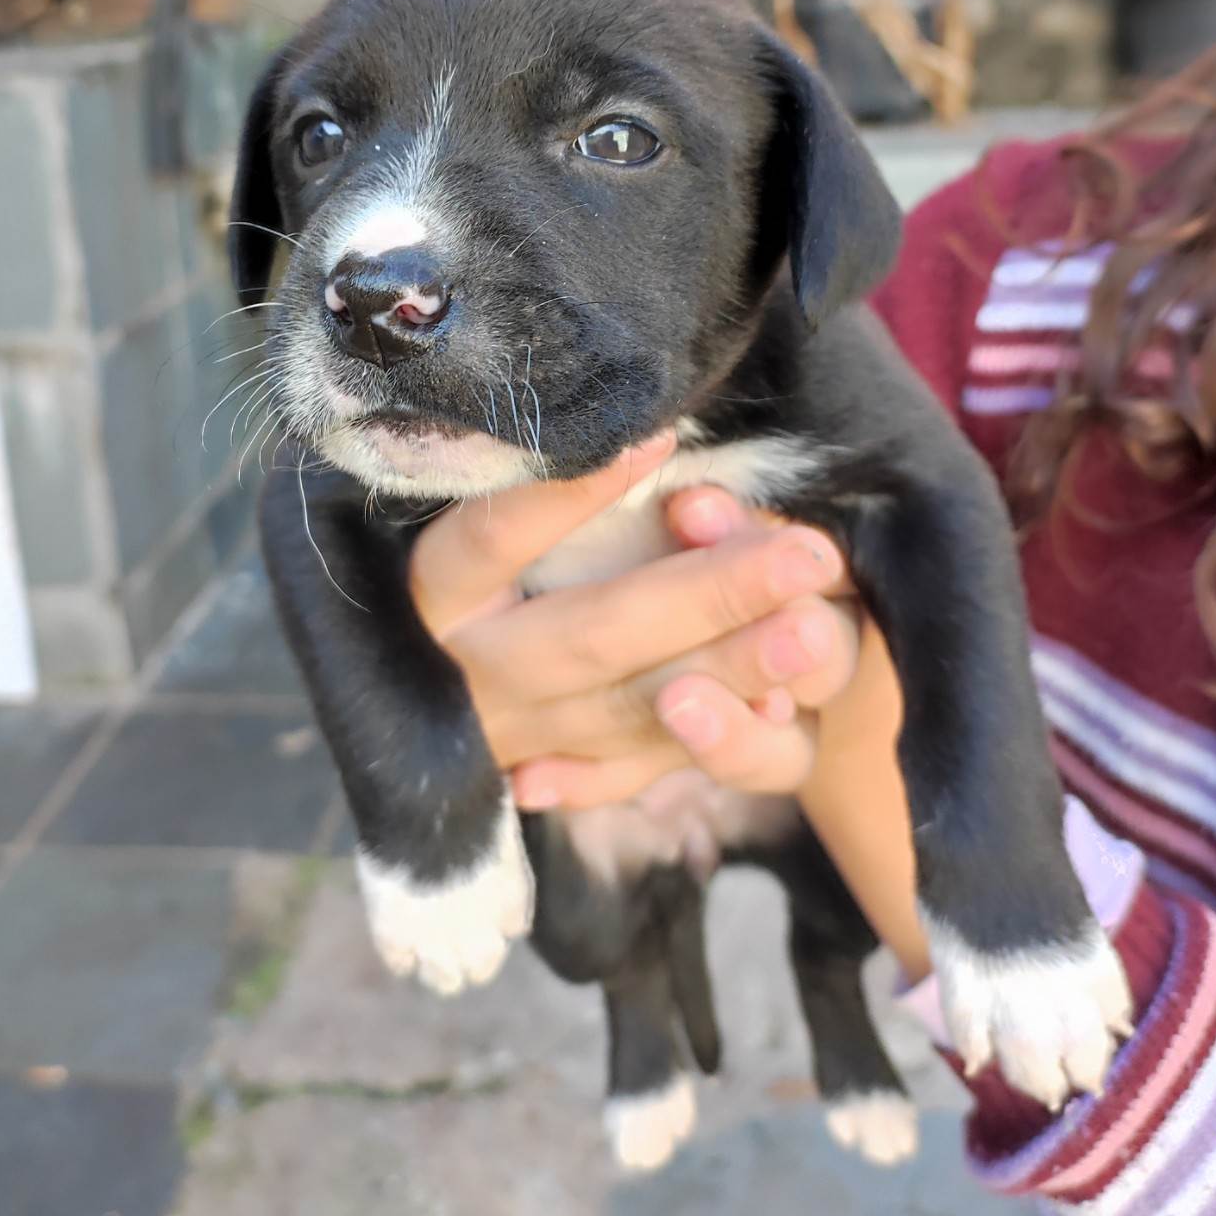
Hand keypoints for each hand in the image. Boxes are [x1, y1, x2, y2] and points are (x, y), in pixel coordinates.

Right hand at [407, 437, 864, 808]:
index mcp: (434, 592)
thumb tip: (646, 437)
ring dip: (732, 672)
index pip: (493, 538)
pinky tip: (780, 707)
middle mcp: (469, 674)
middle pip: (594, 633)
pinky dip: (713, 745)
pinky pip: (643, 769)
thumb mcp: (466, 520)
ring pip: (632, 711)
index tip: (660, 435)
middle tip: (806, 555)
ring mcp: (512, 741)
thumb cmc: (462, 570)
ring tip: (813, 629)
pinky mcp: (553, 781)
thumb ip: (541, 492)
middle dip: (709, 597)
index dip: (570, 494)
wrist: (403, 690)